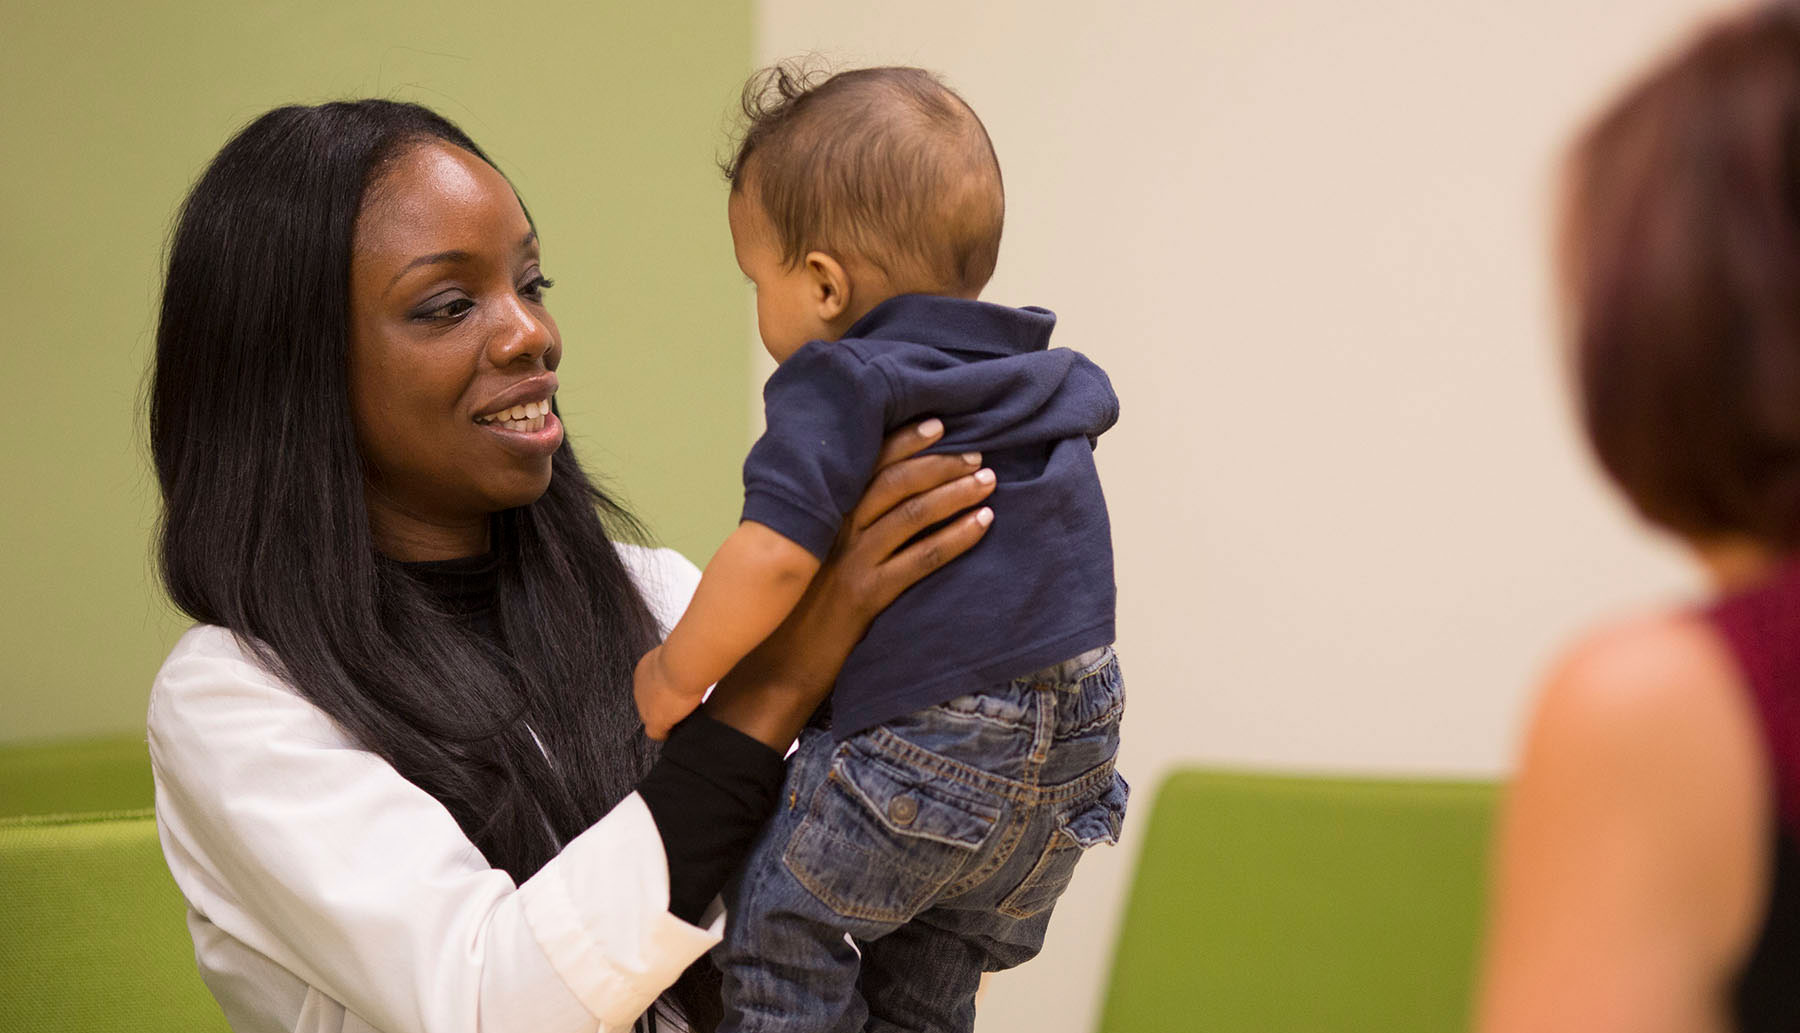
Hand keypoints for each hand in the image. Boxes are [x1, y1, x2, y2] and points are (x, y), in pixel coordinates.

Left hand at [634, 646, 703, 740]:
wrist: (683, 664)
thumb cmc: (686, 654)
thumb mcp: (680, 653)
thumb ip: (679, 660)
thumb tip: (692, 661)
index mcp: (644, 669)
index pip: (650, 684)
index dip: (662, 690)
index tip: (675, 691)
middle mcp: (640, 687)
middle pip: (649, 702)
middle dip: (662, 704)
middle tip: (680, 706)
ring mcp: (644, 705)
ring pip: (651, 717)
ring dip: (664, 717)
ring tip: (680, 719)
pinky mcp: (655, 720)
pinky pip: (655, 733)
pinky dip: (665, 734)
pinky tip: (675, 733)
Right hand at [702, 418, 995, 750]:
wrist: (775, 665)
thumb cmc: (793, 609)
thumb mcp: (807, 556)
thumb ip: (831, 524)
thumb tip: (869, 496)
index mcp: (821, 514)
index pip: (865, 464)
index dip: (903, 441)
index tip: (937, 424)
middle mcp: (834, 530)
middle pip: (893, 482)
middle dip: (939, 462)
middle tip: (976, 452)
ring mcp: (850, 562)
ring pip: (911, 515)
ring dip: (955, 493)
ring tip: (989, 480)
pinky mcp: (866, 596)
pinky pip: (921, 560)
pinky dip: (956, 538)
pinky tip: (983, 524)